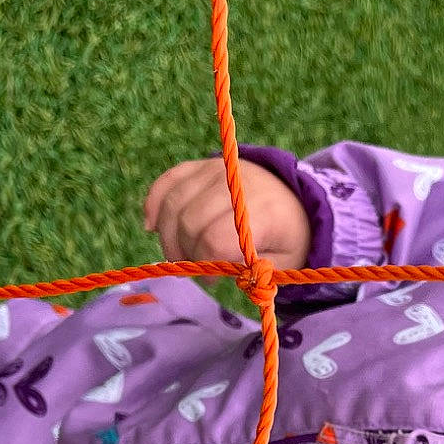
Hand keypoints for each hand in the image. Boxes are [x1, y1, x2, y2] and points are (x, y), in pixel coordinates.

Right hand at [142, 155, 310, 285]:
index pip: (215, 239)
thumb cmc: (285, 237)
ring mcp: (216, 170)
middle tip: (193, 267)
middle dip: (184, 252)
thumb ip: (252, 273)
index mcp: (264, 211)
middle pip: (190, 222)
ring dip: (167, 235)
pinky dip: (154, 204)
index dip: (205, 262)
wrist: (291, 198)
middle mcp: (236, 184)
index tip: (212, 278)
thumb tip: (215, 271)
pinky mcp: (201, 165)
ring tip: (179, 253)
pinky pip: (167, 181)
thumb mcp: (283, 263)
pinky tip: (152, 226)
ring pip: (173, 203)